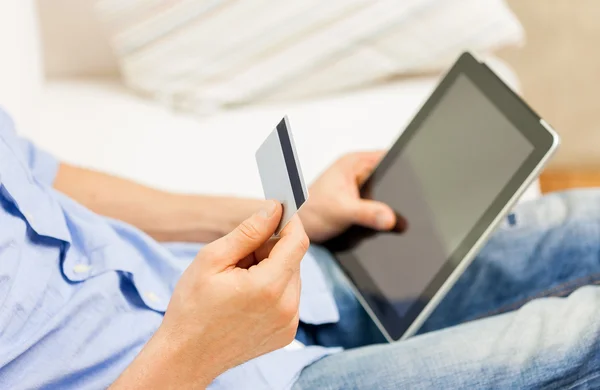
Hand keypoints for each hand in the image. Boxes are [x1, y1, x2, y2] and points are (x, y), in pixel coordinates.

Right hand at [112, 200, 308, 388]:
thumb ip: (248, 232)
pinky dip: (273, 289)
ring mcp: (289, 323)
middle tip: (239, 255)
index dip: (289, 222)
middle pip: (292, 259)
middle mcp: (286, 306)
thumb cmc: (192, 308)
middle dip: (271, 249)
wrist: (186, 356)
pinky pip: (288, 297)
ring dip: (271, 269)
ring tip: (239, 280)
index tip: (278, 211)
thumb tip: (273, 209)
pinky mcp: (286, 333)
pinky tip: (246, 297)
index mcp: (269, 286)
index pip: (297, 241)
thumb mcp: (212, 259)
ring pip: (291, 277)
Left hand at [300, 151, 395, 242]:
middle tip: (395, 207)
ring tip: (379, 214)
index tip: (413, 184)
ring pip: (386, 190)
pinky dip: (381, 211)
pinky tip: (377, 219)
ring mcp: (360, 184)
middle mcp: (358, 170)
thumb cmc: (311, 212)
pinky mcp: (360, 198)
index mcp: (354, 162)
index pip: (388, 156)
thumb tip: (390, 217)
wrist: (300, 228)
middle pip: (390, 175)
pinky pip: (379, 202)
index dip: (404, 168)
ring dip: (388, 203)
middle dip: (397, 190)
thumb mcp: (343, 210)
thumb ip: (367, 212)